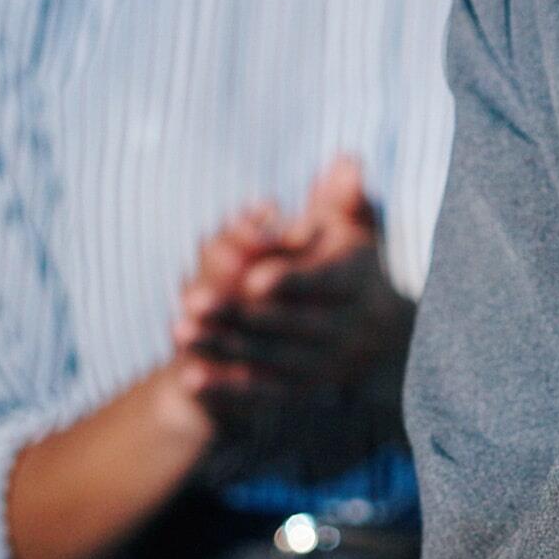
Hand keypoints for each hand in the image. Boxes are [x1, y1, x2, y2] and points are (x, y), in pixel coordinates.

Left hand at [172, 156, 412, 481]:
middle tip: (193, 301)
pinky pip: (264, 394)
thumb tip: (348, 164)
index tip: (252, 278)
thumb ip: (344, 196)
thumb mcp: (352, 225)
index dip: (291, 280)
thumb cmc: (347, 260)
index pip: (326, 282)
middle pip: (291, 323)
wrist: (379, 335)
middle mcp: (347, 329)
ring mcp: (324, 365)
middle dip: (240, 314)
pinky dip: (227, 390)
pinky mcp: (301, 391)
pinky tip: (190, 378)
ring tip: (180, 332)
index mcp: (358, 282)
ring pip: (272, 360)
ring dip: (225, 349)